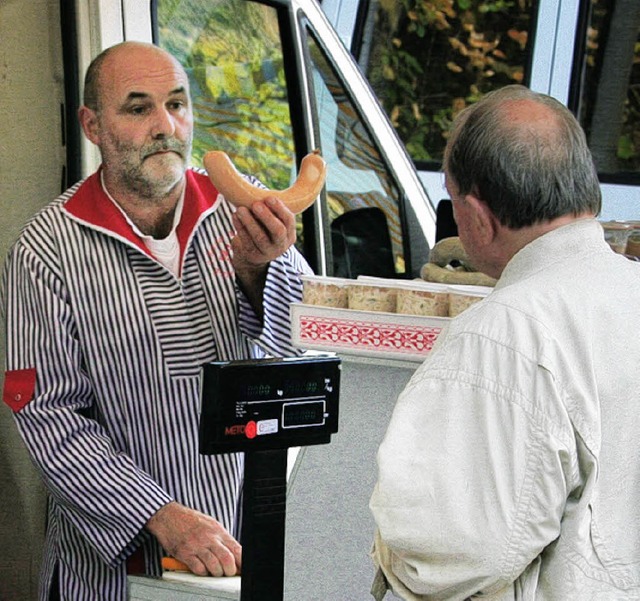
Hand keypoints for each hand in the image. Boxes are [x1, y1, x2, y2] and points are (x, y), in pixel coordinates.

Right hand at [146, 501, 241, 576]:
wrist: (169, 516)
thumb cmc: (190, 520)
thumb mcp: (211, 524)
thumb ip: (221, 538)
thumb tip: (233, 553)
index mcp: (218, 531)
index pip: (236, 549)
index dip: (241, 562)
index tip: (241, 568)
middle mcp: (209, 538)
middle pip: (227, 559)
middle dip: (230, 571)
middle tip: (228, 573)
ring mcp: (197, 546)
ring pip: (214, 566)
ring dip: (216, 573)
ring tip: (215, 572)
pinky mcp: (184, 553)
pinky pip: (198, 569)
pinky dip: (202, 573)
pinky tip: (201, 569)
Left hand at [231, 196, 296, 313]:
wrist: (255, 254)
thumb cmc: (264, 230)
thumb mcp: (272, 222)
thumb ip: (271, 211)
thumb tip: (260, 193)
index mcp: (289, 233)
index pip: (289, 220)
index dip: (280, 209)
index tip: (269, 198)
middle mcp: (281, 244)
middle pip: (278, 231)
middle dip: (267, 216)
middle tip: (256, 204)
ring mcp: (267, 252)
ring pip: (260, 237)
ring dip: (249, 222)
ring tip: (240, 209)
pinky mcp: (253, 255)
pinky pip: (246, 241)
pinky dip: (240, 228)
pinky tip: (235, 217)